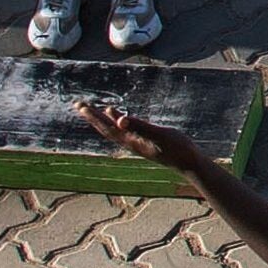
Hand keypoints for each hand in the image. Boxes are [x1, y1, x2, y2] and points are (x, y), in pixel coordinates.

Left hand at [75, 97, 211, 176]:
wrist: (189, 162)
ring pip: (113, 131)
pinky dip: (116, 123)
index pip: (107, 127)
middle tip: (79, 105)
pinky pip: (124, 131)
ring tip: (92, 111)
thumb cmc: (176, 148)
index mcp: (131, 141)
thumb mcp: (158, 134)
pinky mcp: (144, 142)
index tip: (82, 106)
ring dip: (101, 120)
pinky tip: (117, 118)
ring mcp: (137, 143)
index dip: (94, 116)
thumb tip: (118, 121)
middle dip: (92, 117)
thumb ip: (139, 127)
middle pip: (106, 129)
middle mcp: (130, 143)